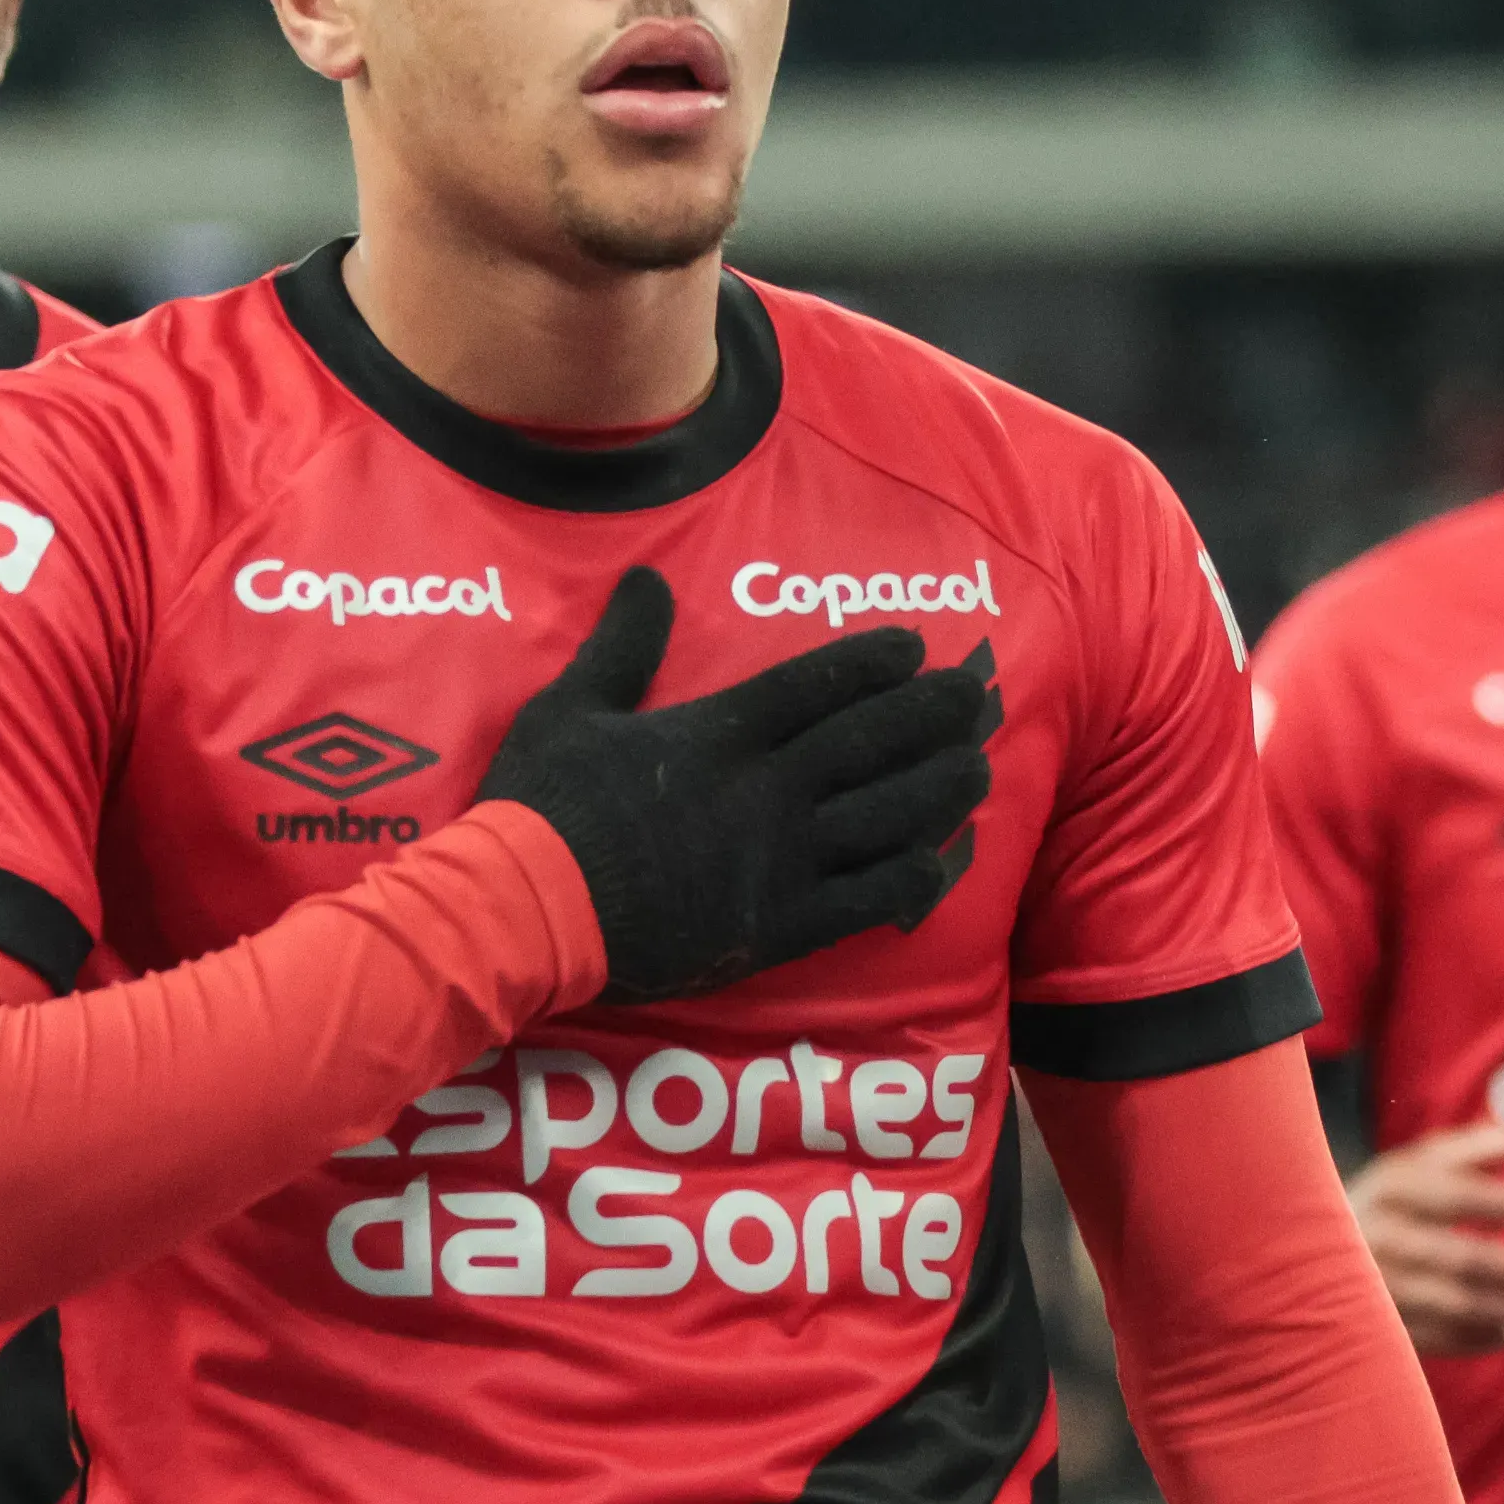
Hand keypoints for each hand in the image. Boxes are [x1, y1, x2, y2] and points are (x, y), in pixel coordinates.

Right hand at [477, 567, 994, 1002]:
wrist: (526, 912)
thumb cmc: (540, 807)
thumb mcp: (569, 707)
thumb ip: (622, 644)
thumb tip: (647, 578)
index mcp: (719, 732)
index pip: (816, 684)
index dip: (872, 663)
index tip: (912, 648)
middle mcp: (765, 789)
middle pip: (870, 743)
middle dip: (930, 716)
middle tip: (975, 697)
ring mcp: (779, 860)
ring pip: (885, 817)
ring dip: (938, 789)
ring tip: (977, 768)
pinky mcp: (779, 926)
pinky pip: (865, 901)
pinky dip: (909, 881)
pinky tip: (940, 864)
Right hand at [1347, 1124, 1503, 1356]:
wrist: (1317, 1251)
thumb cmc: (1394, 1201)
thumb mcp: (1423, 1162)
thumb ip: (1483, 1147)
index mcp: (1390, 1188)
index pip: (1452, 1195)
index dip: (1500, 1204)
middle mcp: (1378, 1237)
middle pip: (1461, 1258)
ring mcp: (1378, 1289)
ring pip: (1459, 1306)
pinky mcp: (1384, 1328)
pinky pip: (1447, 1340)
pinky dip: (1491, 1337)